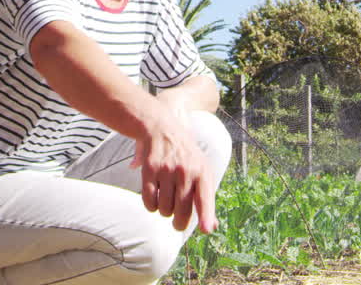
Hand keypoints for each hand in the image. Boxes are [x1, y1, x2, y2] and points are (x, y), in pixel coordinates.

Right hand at [132, 110, 218, 233]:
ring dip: (164, 211)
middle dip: (179, 223)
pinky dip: (151, 206)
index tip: (206, 230)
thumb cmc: (187, 157)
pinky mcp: (149, 169)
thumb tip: (211, 226)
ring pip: (164, 210)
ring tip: (167, 199)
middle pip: (182, 211)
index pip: (204, 198)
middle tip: (178, 222)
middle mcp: (185, 170)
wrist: (163, 129)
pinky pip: (149, 202)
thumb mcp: (202, 172)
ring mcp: (167, 170)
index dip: (205, 215)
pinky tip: (155, 197)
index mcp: (202, 172)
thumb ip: (206, 198)